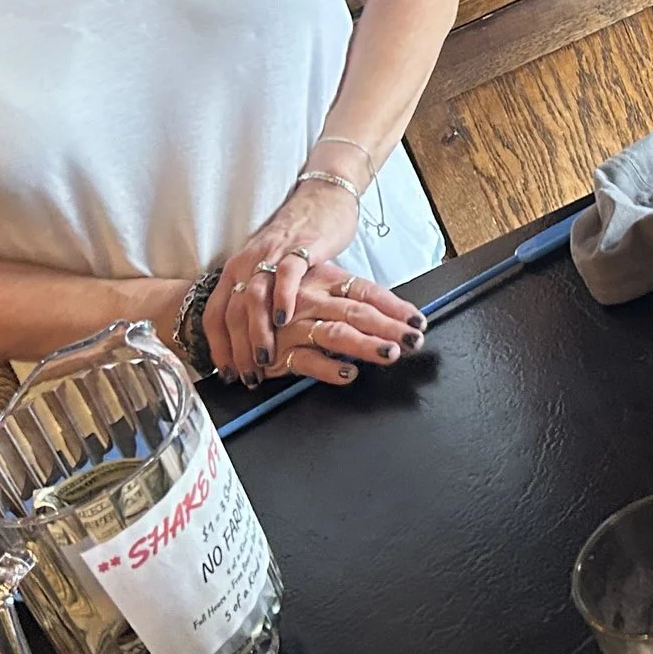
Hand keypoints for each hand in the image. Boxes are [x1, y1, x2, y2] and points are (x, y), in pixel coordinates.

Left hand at [207, 179, 360, 385]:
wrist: (322, 199)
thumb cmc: (297, 242)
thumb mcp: (269, 272)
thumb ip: (259, 300)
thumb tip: (251, 341)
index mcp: (236, 270)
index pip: (215, 314)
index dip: (218, 347)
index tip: (226, 372)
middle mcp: (247, 262)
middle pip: (231, 312)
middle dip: (236, 349)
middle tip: (247, 377)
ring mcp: (272, 254)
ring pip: (253, 297)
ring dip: (256, 332)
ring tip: (264, 359)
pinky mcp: (299, 246)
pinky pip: (285, 274)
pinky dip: (282, 297)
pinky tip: (284, 319)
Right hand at [257, 262, 425, 384]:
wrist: (234, 309)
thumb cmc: (285, 303)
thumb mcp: (318, 291)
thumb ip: (348, 303)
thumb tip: (392, 317)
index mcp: (324, 281)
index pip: (367, 292)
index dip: (395, 307)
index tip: (418, 321)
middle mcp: (311, 300)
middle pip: (357, 312)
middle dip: (389, 327)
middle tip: (413, 340)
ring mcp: (295, 325)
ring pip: (335, 334)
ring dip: (365, 345)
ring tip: (389, 353)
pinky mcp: (280, 351)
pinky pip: (306, 360)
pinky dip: (329, 367)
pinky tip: (349, 372)